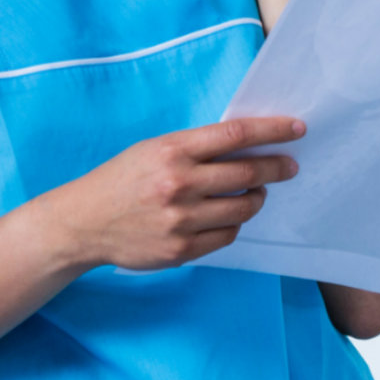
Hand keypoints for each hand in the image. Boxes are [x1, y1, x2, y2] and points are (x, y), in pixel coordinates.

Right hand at [45, 116, 303, 271]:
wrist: (82, 222)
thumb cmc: (122, 180)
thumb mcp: (153, 149)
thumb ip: (195, 148)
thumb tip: (247, 146)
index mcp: (171, 151)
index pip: (235, 135)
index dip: (272, 131)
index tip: (297, 129)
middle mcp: (178, 184)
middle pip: (247, 175)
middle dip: (276, 168)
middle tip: (290, 166)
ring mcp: (180, 220)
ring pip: (242, 209)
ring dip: (256, 199)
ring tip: (255, 193)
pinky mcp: (180, 249)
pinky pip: (227, 236)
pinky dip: (235, 225)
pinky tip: (228, 217)